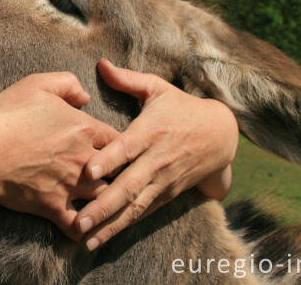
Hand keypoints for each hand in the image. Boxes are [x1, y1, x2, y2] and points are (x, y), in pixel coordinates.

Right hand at [0, 72, 119, 240]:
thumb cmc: (7, 116)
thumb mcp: (36, 85)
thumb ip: (67, 84)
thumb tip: (85, 97)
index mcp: (84, 128)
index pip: (118, 139)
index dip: (119, 144)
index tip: (114, 148)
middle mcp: (84, 158)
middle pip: (117, 170)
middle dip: (118, 172)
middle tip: (117, 174)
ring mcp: (71, 185)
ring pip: (103, 196)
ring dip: (105, 197)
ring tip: (106, 200)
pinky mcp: (54, 207)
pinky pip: (79, 225)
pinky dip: (87, 230)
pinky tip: (88, 231)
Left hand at [74, 59, 237, 250]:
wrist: (221, 136)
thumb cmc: (181, 107)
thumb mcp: (158, 88)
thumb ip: (128, 79)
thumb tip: (101, 63)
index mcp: (151, 132)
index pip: (128, 148)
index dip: (109, 159)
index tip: (88, 171)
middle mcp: (157, 160)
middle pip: (129, 185)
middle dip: (103, 205)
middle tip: (79, 220)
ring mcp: (163, 181)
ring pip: (135, 206)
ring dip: (111, 224)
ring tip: (86, 238)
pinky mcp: (166, 195)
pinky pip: (143, 213)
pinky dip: (124, 226)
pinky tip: (103, 237)